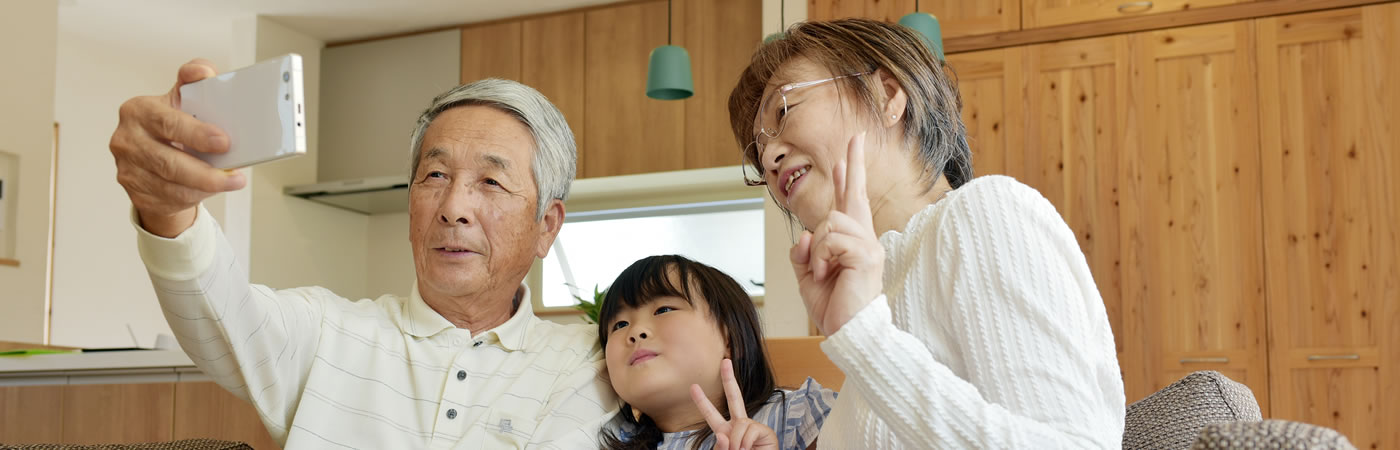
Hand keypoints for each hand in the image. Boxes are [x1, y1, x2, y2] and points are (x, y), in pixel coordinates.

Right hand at [109, 58, 245, 237]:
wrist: (155, 157)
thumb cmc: (173, 125)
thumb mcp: (182, 99)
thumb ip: (194, 82)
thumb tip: (204, 71)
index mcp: (138, 110)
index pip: (167, 122)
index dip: (196, 134)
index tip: (223, 142)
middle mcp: (127, 139)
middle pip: (168, 162)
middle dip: (206, 172)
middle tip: (235, 176)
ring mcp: (127, 168)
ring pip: (170, 185)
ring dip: (204, 187)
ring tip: (231, 183)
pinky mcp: (135, 191)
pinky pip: (169, 199)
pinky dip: (193, 196)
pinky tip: (208, 190)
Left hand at [690, 359, 778, 449]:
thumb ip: (721, 447)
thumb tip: (724, 435)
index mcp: (726, 432)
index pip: (712, 415)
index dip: (702, 401)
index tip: (693, 386)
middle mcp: (740, 426)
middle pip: (734, 398)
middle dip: (729, 379)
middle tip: (725, 361)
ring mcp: (752, 427)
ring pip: (738, 425)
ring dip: (737, 444)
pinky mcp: (764, 431)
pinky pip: (748, 431)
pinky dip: (746, 444)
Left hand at [790, 132, 884, 335]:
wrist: (849, 333)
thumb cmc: (834, 307)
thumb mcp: (809, 277)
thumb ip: (804, 254)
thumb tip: (805, 235)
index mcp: (851, 241)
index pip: (850, 203)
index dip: (848, 177)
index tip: (846, 154)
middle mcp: (865, 238)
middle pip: (856, 194)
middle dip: (854, 164)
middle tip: (856, 136)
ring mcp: (869, 245)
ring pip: (830, 221)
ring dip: (818, 248)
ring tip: (823, 271)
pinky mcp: (867, 255)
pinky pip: (832, 239)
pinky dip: (821, 257)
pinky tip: (828, 273)